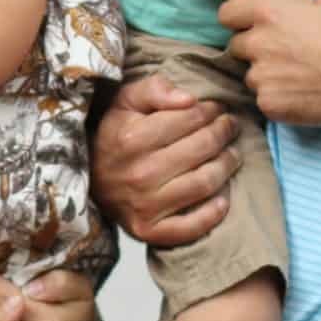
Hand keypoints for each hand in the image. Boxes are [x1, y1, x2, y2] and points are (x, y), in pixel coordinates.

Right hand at [92, 74, 236, 245]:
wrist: (87, 180)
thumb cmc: (113, 136)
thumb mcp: (124, 102)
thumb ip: (154, 89)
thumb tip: (189, 99)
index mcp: (132, 138)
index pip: (190, 118)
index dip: (210, 110)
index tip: (217, 108)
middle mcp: (139, 173)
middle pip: (202, 148)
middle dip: (223, 133)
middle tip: (230, 126)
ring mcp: (144, 205)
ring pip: (204, 183)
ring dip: (227, 166)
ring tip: (232, 154)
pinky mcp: (148, 231)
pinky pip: (191, 227)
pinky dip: (213, 213)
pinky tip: (223, 198)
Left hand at [219, 0, 320, 127]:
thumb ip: (320, 1)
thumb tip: (318, 2)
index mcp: (269, 14)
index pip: (227, 14)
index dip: (239, 21)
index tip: (250, 28)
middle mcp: (259, 42)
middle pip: (237, 47)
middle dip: (254, 51)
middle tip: (280, 57)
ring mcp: (261, 75)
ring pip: (251, 76)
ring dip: (266, 77)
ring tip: (295, 79)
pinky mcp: (269, 103)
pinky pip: (264, 100)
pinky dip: (277, 99)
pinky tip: (300, 96)